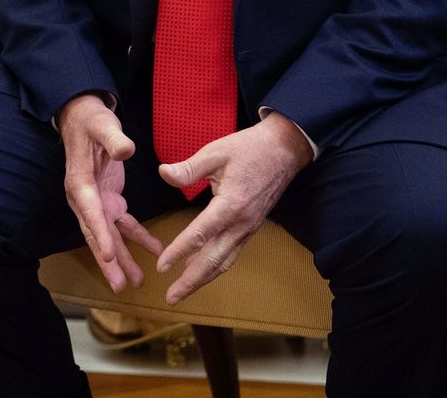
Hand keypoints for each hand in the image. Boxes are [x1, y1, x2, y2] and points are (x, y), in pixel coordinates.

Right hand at [58, 93, 163, 293]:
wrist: (83, 116)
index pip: (91, 212)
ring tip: (134, 283)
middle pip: (96, 235)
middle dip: (108, 261)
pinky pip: (124, 223)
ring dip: (122, 259)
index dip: (100, 235)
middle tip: (119, 284)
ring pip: (109, 236)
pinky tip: (155, 250)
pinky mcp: (109, 198)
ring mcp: (97, 201)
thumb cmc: (91, 120)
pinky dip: (139, 237)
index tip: (109, 256)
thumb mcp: (103, 125)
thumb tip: (126, 149)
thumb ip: (114, 139)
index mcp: (81, 183)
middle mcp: (85, 198)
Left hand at [154, 113, 313, 304]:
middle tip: (171, 297)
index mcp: (231, 205)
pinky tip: (199, 268)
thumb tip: (163, 173)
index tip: (162, 267)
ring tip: (182, 291)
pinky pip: (232, 253)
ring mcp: (249, 228)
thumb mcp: (216, 152)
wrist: (284, 149)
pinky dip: (215, 266)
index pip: (201, 234)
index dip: (179, 250)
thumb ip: (189, 168)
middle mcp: (242, 223)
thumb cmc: (249, 148)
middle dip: (192, 280)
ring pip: (225, 261)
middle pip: (214, 260)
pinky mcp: (251, 227)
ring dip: (203, 278)